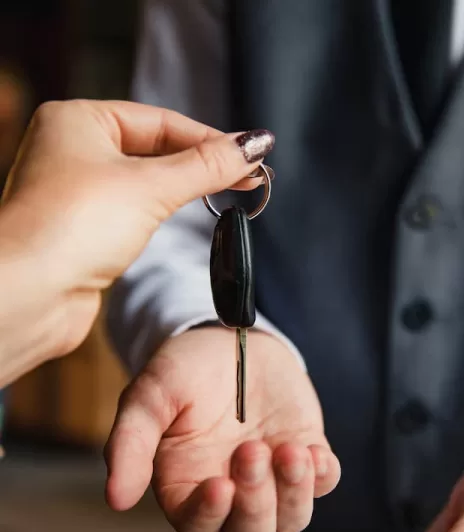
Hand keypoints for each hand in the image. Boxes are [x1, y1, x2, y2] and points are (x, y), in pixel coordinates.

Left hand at [0, 100, 271, 368]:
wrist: (27, 296)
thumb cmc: (69, 229)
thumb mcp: (151, 187)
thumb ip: (207, 165)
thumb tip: (254, 144)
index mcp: (79, 120)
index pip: (163, 121)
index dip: (211, 139)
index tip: (251, 154)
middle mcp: (75, 150)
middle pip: (158, 148)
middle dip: (204, 163)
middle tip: (249, 175)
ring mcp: (81, 190)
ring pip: (149, 179)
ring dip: (187, 186)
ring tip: (229, 189)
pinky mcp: (89, 227)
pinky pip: (138, 207)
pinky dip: (166, 208)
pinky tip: (187, 211)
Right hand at [104, 327, 340, 531]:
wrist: (230, 336)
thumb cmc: (185, 368)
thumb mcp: (151, 394)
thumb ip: (131, 442)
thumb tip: (115, 499)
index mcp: (188, 483)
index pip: (198, 525)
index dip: (210, 514)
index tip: (220, 485)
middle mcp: (233, 487)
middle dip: (256, 505)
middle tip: (252, 452)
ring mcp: (273, 472)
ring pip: (292, 517)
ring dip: (294, 493)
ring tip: (290, 451)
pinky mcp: (305, 449)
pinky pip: (324, 481)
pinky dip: (323, 475)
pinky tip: (314, 452)